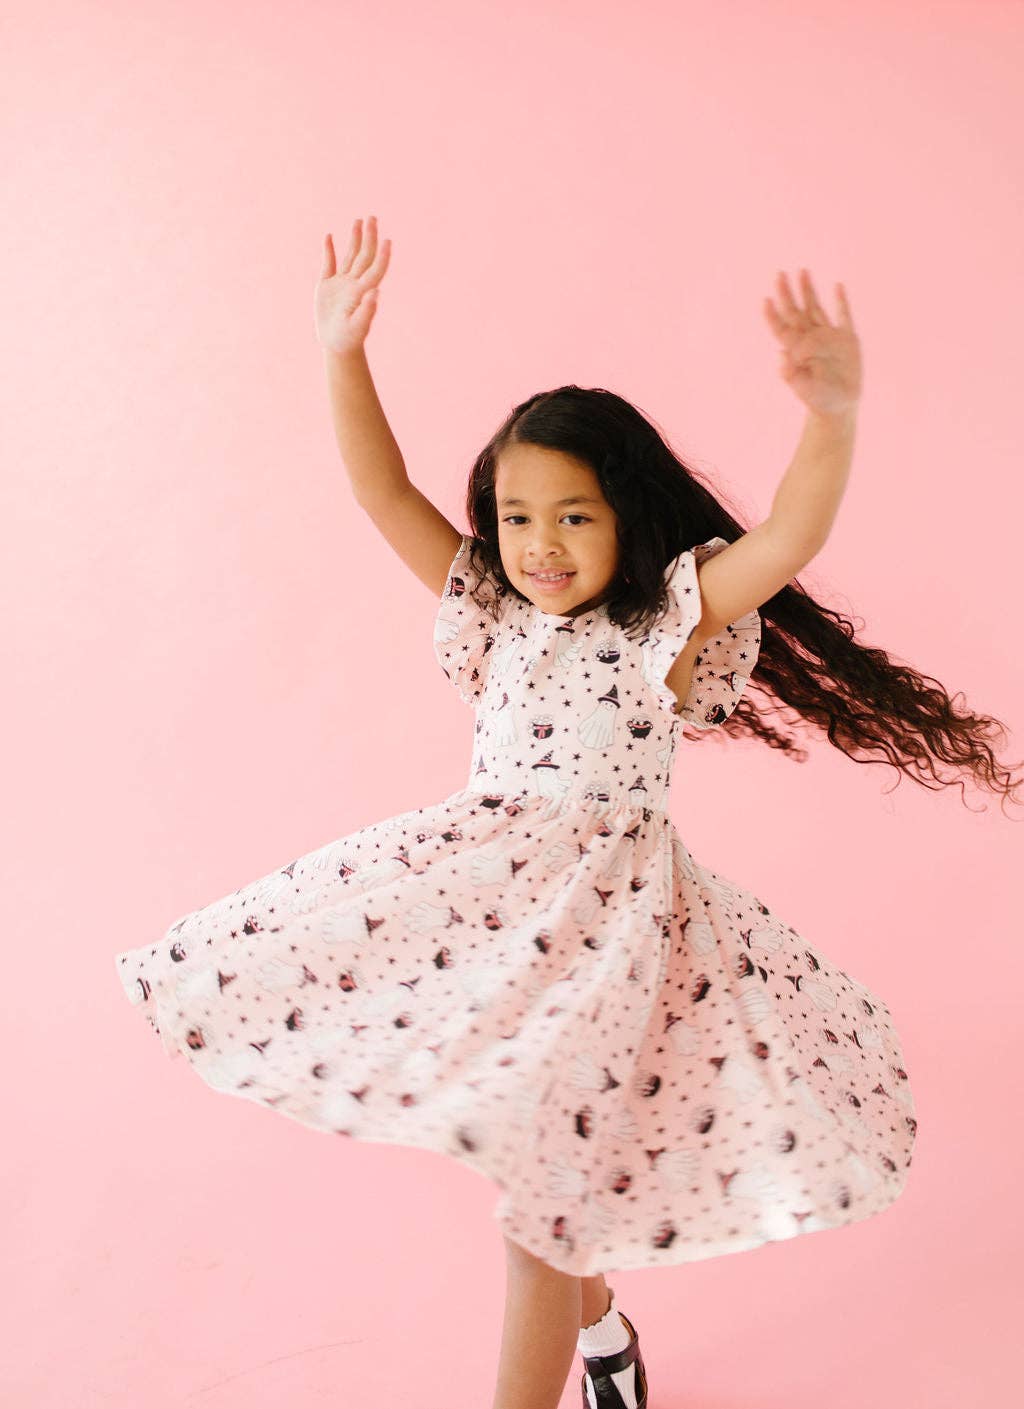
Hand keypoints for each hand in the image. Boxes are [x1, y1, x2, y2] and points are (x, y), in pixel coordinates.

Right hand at [315, 215, 391, 354]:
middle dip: (369, 236)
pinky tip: (329, 237)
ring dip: (355, 238)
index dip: (382, 254)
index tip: (388, 239)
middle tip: (372, 217)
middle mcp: (354, 283)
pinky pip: (329, 264)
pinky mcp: (327, 287)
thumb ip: (367, 310)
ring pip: (350, 256)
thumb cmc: (348, 339)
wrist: (336, 345)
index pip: (375, 268)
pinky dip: (329, 250)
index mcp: (362, 291)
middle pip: (364, 255)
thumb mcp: (358, 326)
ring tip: (359, 220)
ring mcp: (341, 284)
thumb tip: (376, 292)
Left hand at [763, 269, 861, 416]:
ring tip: (802, 272)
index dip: (773, 315)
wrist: (838, 407)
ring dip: (808, 291)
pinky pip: (843, 316)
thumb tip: (782, 355)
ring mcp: (829, 337)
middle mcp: (811, 339)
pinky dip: (841, 302)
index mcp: (797, 350)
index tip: (766, 300)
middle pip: (796, 312)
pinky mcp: (847, 339)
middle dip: (787, 293)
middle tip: (779, 274)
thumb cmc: (818, 399)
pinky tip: (837, 286)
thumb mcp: (803, 389)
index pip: (782, 328)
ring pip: (816, 308)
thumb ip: (792, 374)